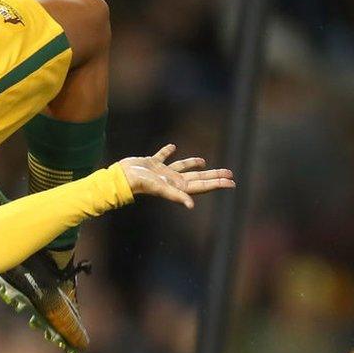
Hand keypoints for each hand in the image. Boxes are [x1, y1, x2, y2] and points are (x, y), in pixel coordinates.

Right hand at [119, 144, 233, 208]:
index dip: (218, 183)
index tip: (232, 183)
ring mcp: (162, 172)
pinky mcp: (151, 163)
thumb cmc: (140, 184)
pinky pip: (163, 156)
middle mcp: (172, 180)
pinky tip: (172, 147)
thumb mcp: (161, 189)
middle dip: (214, 175)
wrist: (121, 178)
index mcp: (177, 186)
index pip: (203, 185)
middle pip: (198, 177)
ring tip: (204, 161)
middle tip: (229, 173)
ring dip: (193, 164)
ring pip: (182, 167)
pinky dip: (168, 151)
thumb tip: (191, 205)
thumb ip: (176, 196)